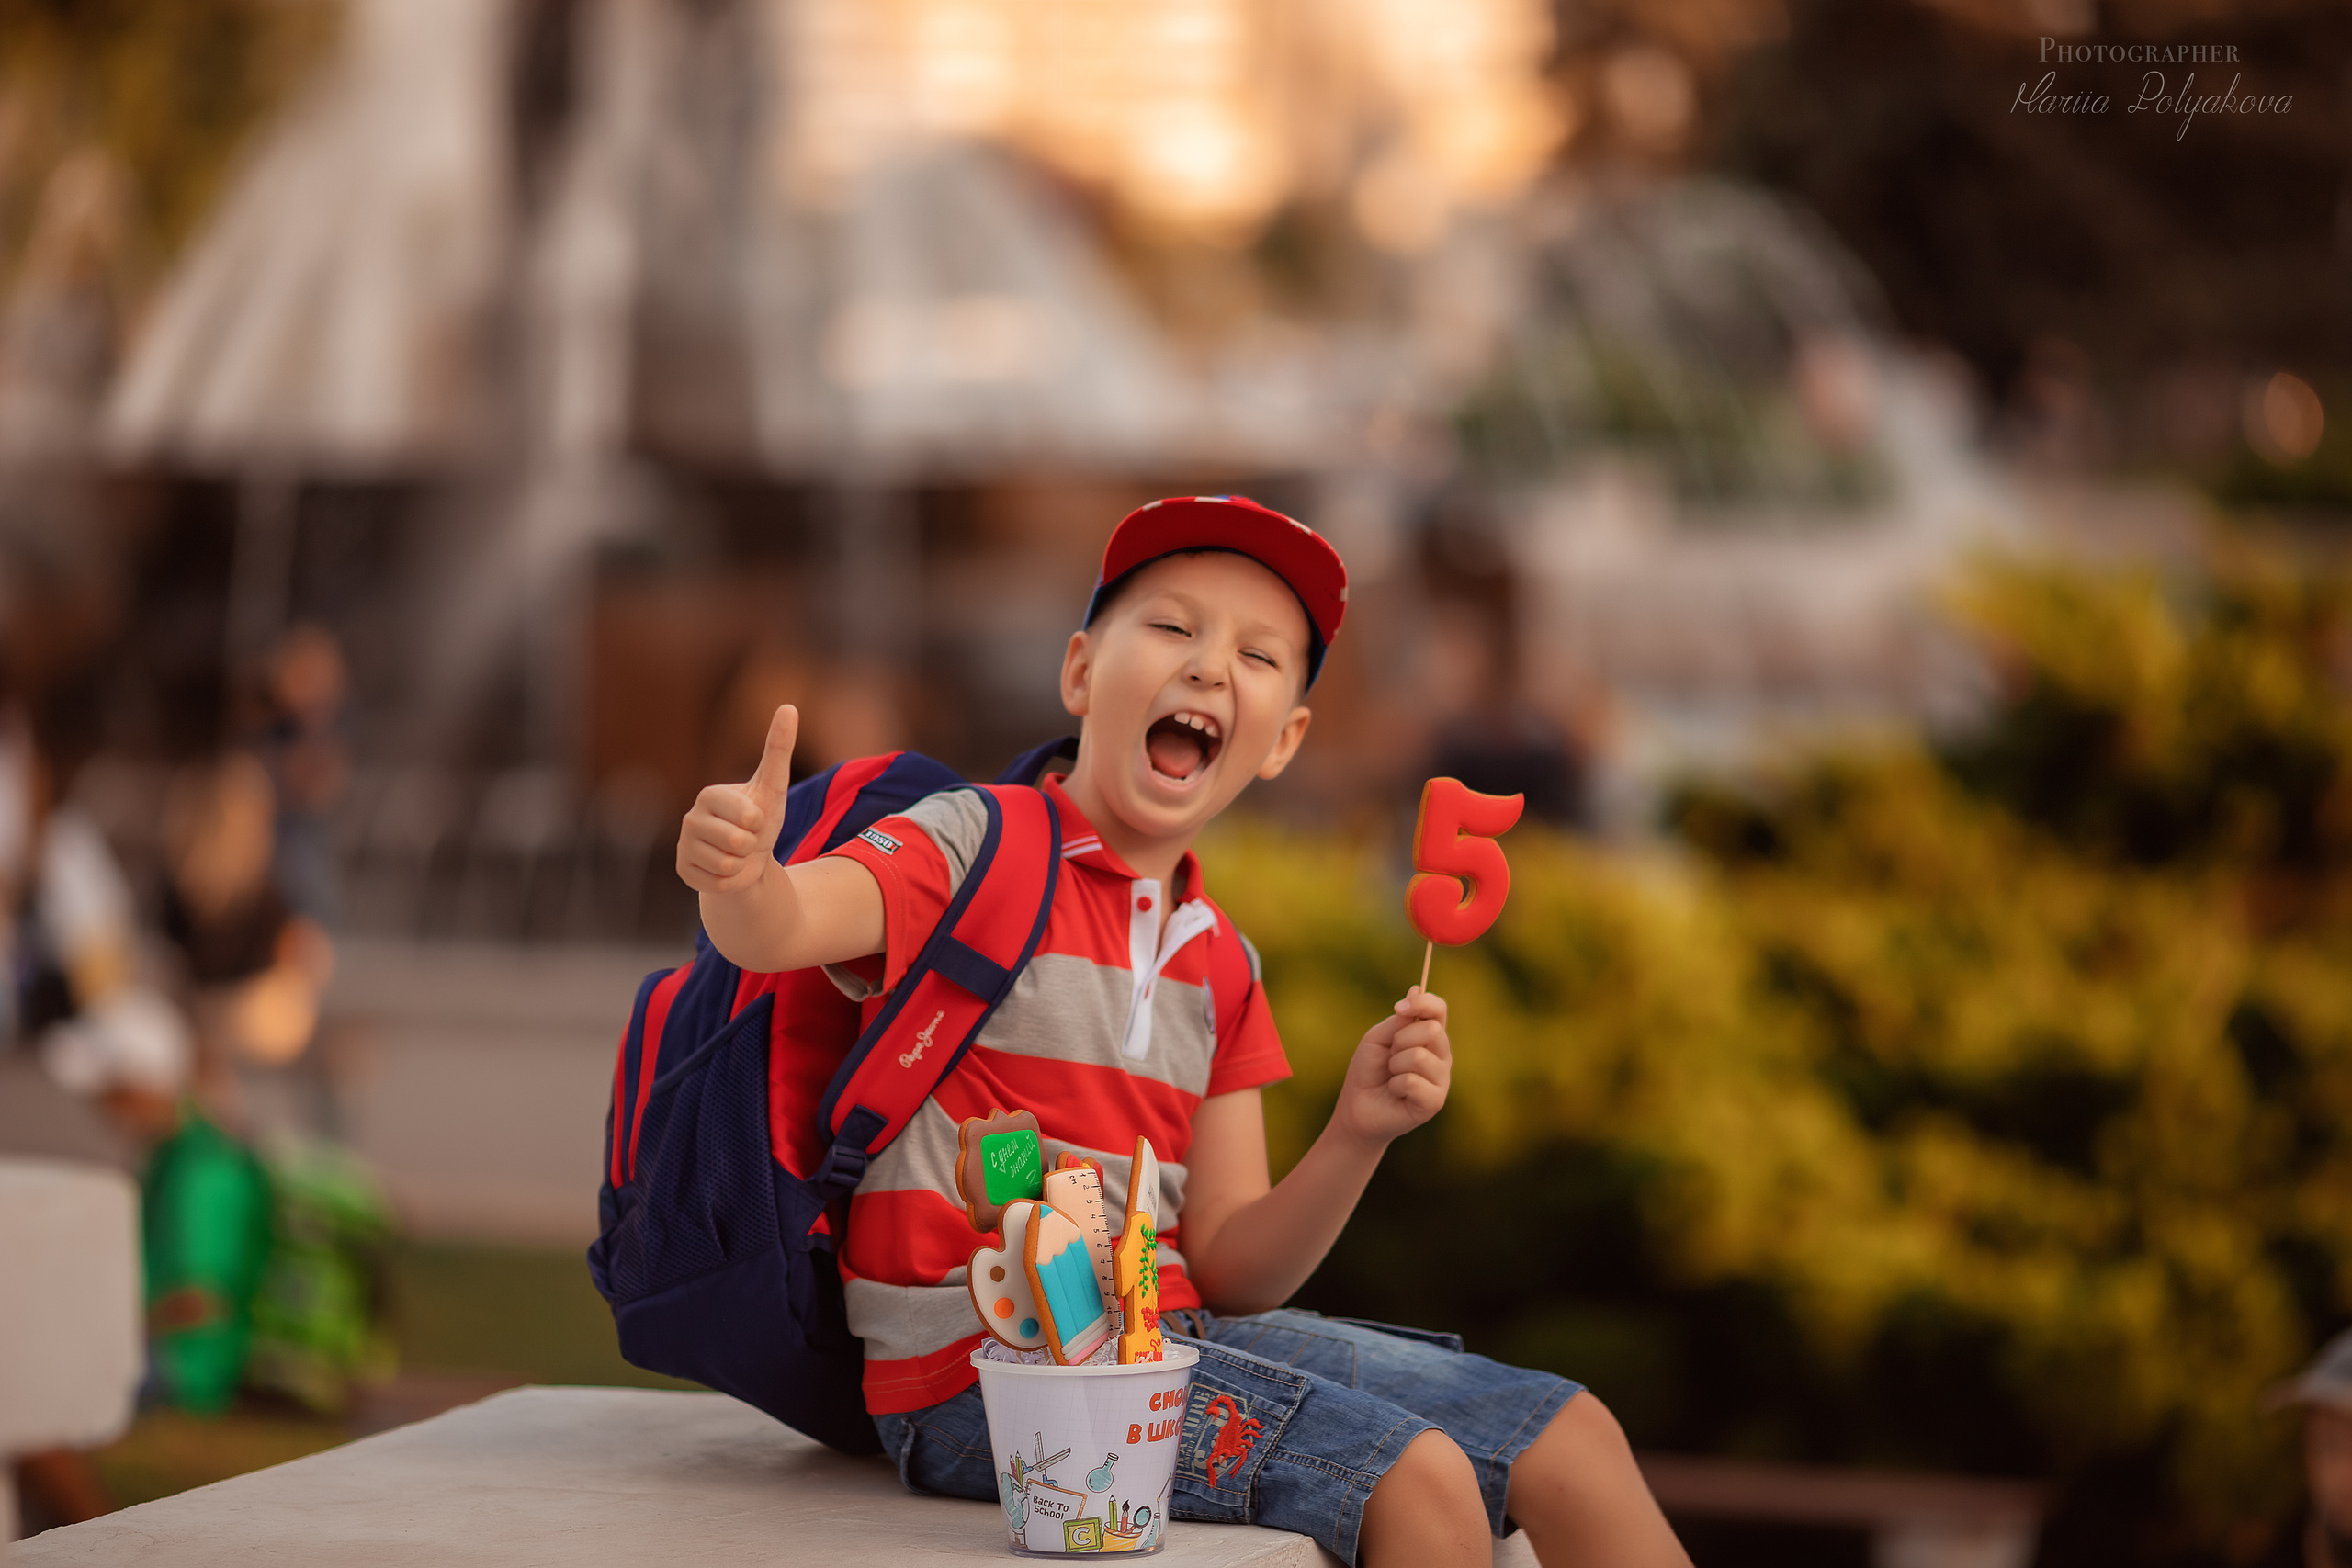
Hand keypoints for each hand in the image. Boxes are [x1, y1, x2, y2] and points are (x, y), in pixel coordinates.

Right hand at [677, 704, 797, 894]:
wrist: (747, 859)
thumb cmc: (761, 819)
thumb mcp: (773, 786)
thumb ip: (779, 747)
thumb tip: (788, 706)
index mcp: (709, 795)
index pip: (746, 816)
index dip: (758, 823)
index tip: (754, 819)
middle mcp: (690, 818)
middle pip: (737, 842)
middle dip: (751, 845)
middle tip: (746, 840)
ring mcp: (684, 846)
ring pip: (728, 864)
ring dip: (741, 864)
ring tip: (736, 854)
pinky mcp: (684, 872)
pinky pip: (719, 883)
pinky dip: (730, 881)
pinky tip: (724, 869)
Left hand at [1330, 987, 1450, 1148]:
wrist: (1358, 1108)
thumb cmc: (1369, 1071)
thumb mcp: (1378, 1038)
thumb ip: (1398, 1020)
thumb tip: (1416, 988)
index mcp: (1429, 1036)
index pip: (1439, 1009)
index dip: (1422, 1002)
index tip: (1399, 1007)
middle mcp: (1441, 1055)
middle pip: (1432, 1030)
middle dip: (1400, 1040)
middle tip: (1390, 1056)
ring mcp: (1441, 1079)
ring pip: (1419, 1057)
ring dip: (1395, 1065)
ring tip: (1392, 1077)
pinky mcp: (1435, 1101)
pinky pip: (1413, 1082)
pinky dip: (1395, 1085)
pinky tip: (1396, 1093)